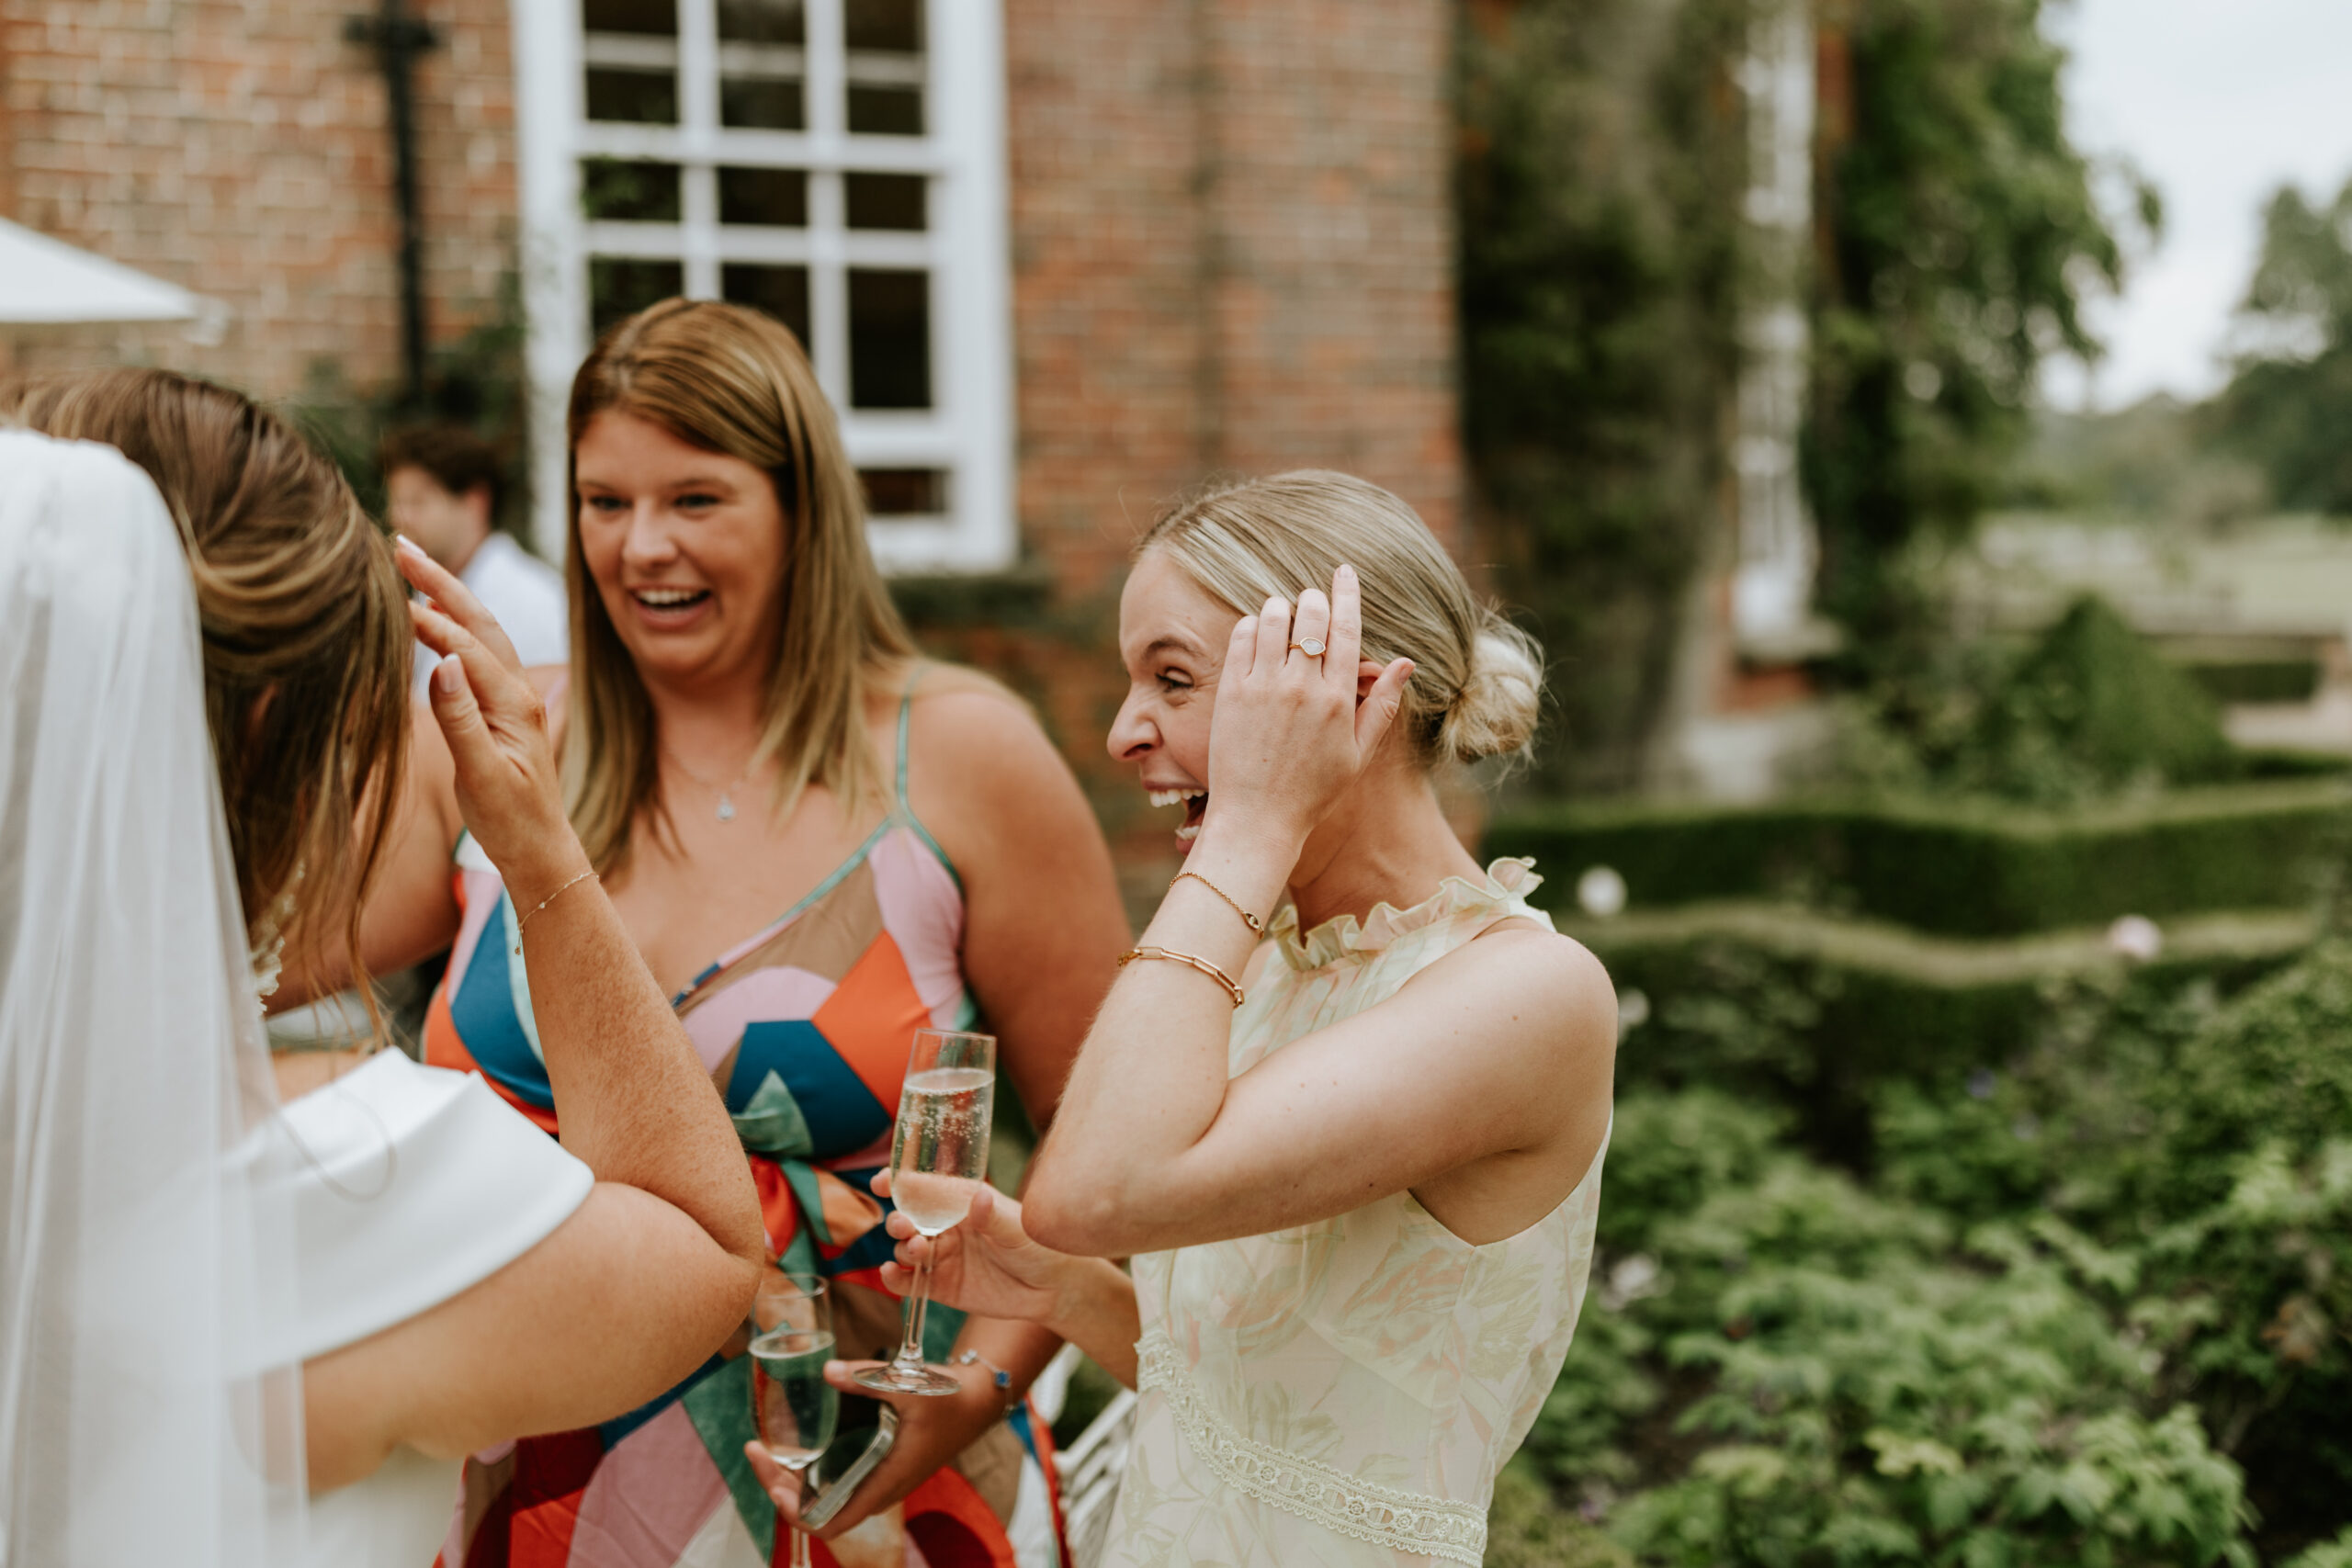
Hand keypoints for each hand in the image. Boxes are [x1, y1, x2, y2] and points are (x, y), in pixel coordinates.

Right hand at [395, 537, 586, 900]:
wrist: (540, 848)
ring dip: (446, 593)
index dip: (428, 617)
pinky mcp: (501, 705)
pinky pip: (474, 651)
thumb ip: (462, 720)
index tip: (388, 589)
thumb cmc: (511, 821)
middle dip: (440, 579)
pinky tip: (426, 613)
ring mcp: (511, 695)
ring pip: (479, 630)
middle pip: (478, 620)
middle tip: (399, 543)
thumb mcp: (483, 776)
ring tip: (409, 563)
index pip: (466, 647)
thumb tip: (441, 662)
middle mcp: (517, 691)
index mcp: (514, 704)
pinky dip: (449, 622)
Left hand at [744, 1357, 1000, 1538]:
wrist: (977, 1400)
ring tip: (767, 1449)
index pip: (830, 1522)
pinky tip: (797, 1444)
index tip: (772, 1479)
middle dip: (781, 1486)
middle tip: (756, 1451)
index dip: (794, 1510)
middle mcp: (877, 1488)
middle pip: (817, 1509)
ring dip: (793, 1479)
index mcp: (884, 1481)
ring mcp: (877, 1479)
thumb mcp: (909, 1386)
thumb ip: (866, 1379)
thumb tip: (826, 1371)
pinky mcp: (878, 1466)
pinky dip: (811, 1468)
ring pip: (824, 1496)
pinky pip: (836, 1481)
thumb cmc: (948, 1399)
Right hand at [870, 1174, 1069, 1327]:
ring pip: (904, 1249)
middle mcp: (945, 1227)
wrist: (1051, 1288)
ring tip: (916, 1248)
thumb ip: (994, 1216)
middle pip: (907, 1218)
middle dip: (898, 1219)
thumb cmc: (1038, 1246)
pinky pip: (908, 1282)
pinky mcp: (939, 1286)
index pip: (923, 1187)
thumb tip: (980, 1196)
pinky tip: (891, 1274)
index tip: (882, 1182)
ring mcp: (940, 1257)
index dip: (898, 1183)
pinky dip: (895, 1279)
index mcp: (961, 1203)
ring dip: (901, 1247)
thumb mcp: (1018, 1229)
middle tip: (903, 1225)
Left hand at [1202, 564, 1413, 850]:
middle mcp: (1301, 687)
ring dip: (1280, 609)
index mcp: (1337, 699)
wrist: (1258, 819)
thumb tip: (1407, 663)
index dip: (1347, 592)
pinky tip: (1257, 636)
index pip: (1346, 627)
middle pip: (1310, 613)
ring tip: (1282, 621)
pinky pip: (1241, 635)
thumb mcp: (1357, 753)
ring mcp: (1263, 687)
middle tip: (1311, 603)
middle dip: (1313, 599)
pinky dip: (1250, 626)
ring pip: (1273, 617)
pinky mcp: (1232, 691)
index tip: (1345, 571)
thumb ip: (1380, 704)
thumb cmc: (1312, 791)